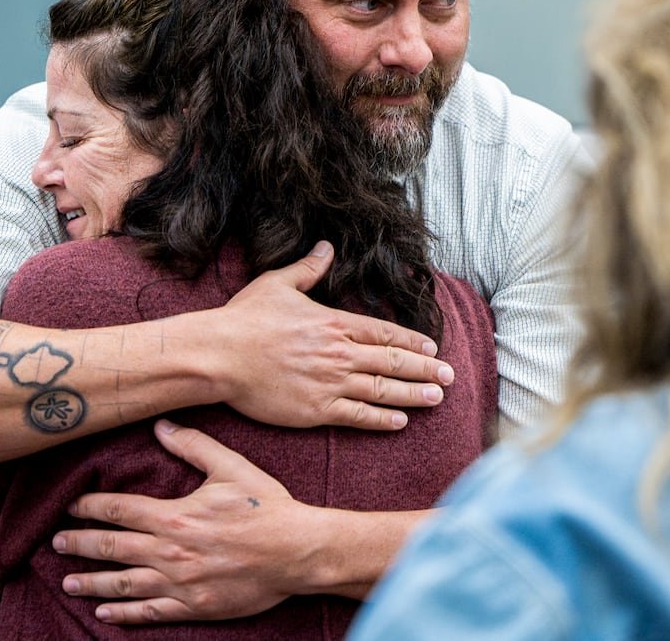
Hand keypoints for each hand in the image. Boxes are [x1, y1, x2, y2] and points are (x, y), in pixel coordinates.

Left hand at [53, 420, 311, 622]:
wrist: (298, 552)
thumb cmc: (267, 508)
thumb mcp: (233, 468)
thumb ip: (194, 446)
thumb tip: (161, 426)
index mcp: (176, 517)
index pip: (120, 510)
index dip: (90, 507)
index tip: (71, 506)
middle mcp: (171, 553)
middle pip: (112, 548)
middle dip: (80, 544)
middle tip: (56, 542)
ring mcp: (181, 584)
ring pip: (123, 584)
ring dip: (92, 582)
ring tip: (68, 580)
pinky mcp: (194, 607)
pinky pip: (150, 612)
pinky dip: (124, 614)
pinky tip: (104, 612)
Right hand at [211, 241, 454, 430]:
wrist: (219, 355)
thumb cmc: (245, 319)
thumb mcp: (278, 283)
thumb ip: (308, 268)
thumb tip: (326, 247)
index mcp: (334, 323)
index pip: (384, 333)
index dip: (412, 341)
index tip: (432, 346)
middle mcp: (339, 353)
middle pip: (393, 362)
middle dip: (425, 369)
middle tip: (450, 376)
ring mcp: (330, 383)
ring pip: (383, 390)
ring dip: (414, 395)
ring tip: (436, 397)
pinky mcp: (316, 410)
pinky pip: (358, 416)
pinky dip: (382, 420)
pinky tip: (400, 422)